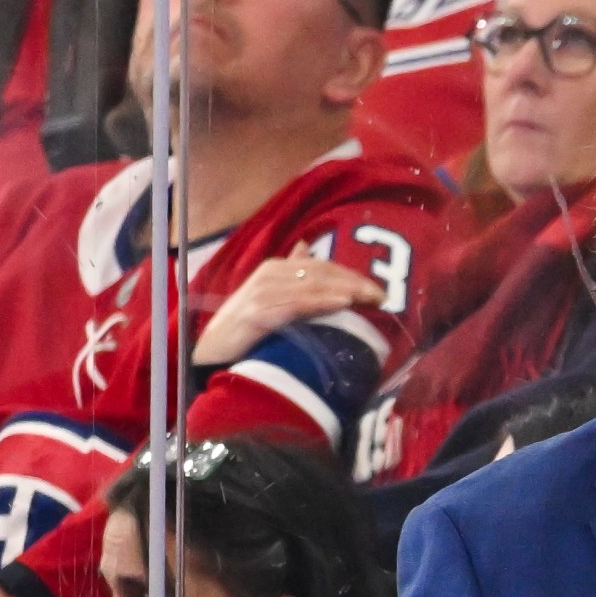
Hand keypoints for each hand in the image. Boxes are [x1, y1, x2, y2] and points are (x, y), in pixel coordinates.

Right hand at [192, 243, 380, 364]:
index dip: (351, 275)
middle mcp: (271, 274)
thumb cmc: (245, 326)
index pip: (322, 266)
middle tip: (382, 296)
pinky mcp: (260, 313)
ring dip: (346, 290)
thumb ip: (290, 272)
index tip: (377, 290)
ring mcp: (264, 292)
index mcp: (276, 268)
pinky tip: (344, 303)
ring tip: (370, 298)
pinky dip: (322, 301)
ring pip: (313, 286)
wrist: (213, 349)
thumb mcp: (270, 295)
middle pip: (322, 273)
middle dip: (355, 283)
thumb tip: (307, 248)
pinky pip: (298, 304)